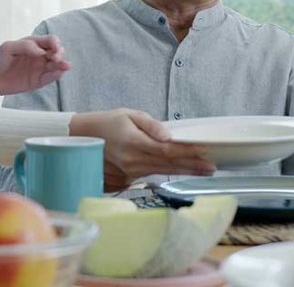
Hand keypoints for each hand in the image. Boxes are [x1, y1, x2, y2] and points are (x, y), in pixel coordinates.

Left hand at [0, 35, 69, 99]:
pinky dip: (56, 76)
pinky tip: (59, 73)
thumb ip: (24, 46)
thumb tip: (41, 51)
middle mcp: (39, 55)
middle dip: (60, 53)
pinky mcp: (37, 81)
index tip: (54, 48)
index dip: (55, 43)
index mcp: (33, 44)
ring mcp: (39, 68)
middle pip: (56, 52)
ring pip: (56, 65)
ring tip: (65, 66)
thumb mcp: (7, 48)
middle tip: (56, 58)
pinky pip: (49, 78)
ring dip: (62, 64)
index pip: (49, 40)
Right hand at [69, 109, 215, 189]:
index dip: (188, 152)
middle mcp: (133, 161)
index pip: (168, 151)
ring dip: (184, 171)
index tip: (205, 152)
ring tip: (203, 170)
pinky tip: (181, 170)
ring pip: (162, 172)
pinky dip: (168, 172)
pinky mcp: (127, 177)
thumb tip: (170, 137)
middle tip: (212, 168)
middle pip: (169, 165)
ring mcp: (130, 172)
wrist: (81, 138)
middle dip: (193, 166)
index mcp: (135, 143)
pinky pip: (152, 174)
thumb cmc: (106, 123)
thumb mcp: (129, 115)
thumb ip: (152, 125)